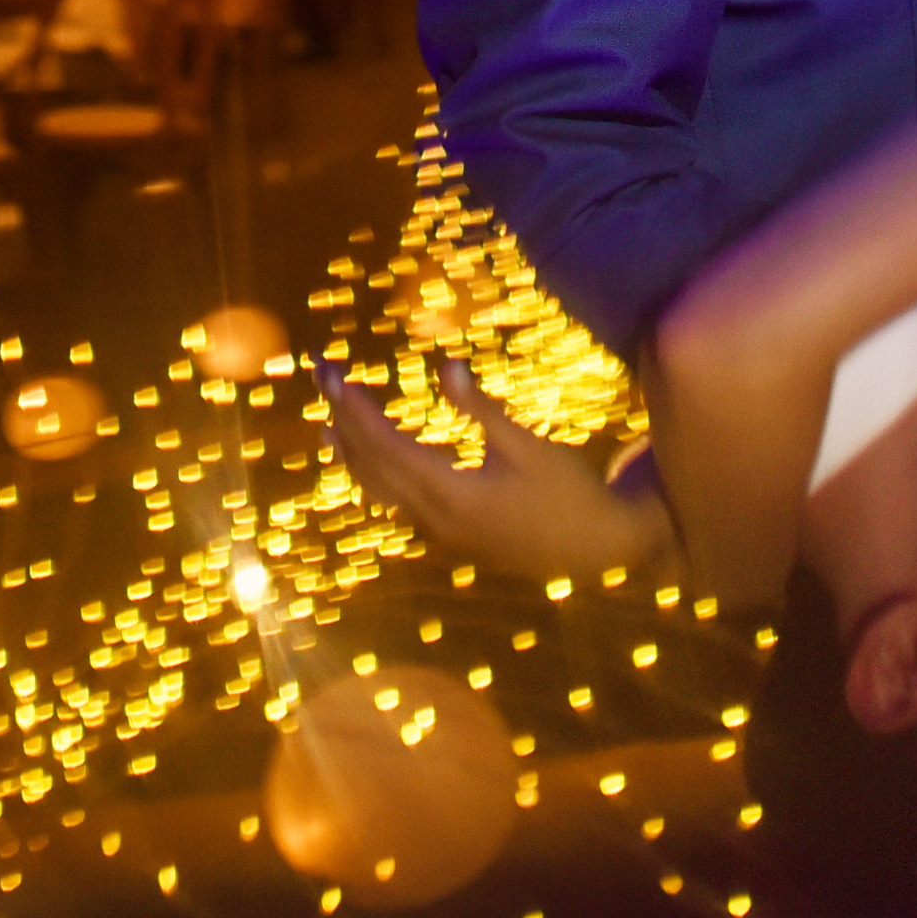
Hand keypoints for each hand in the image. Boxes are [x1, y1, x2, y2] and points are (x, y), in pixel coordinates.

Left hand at [319, 355, 670, 582]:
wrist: (595, 550)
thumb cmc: (569, 492)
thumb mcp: (529, 446)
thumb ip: (483, 410)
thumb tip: (445, 367)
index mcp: (453, 494)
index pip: (387, 447)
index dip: (357, 411)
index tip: (334, 378)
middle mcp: (435, 519)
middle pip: (372, 468)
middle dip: (344, 423)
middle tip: (322, 381)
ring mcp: (440, 533)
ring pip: (379, 492)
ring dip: (352, 454)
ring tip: (327, 424)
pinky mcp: (449, 536)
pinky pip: (396, 503)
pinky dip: (374, 477)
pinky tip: (371, 464)